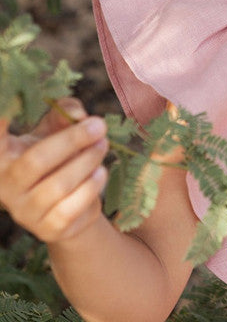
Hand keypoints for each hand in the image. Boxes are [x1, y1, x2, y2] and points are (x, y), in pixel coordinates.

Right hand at [0, 98, 108, 242]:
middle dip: (72, 140)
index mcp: (4, 155)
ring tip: (102, 145)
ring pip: (57, 185)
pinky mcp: (47, 228)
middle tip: (99, 126)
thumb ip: (66, 111)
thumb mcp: (59, 126)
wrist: (73, 201)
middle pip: (36, 161)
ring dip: (87, 161)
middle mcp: (6, 185)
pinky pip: (71, 207)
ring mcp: (25, 210)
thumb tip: (79, 115)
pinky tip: (100, 172)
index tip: (6, 112)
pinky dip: (91, 186)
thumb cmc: (61, 153)